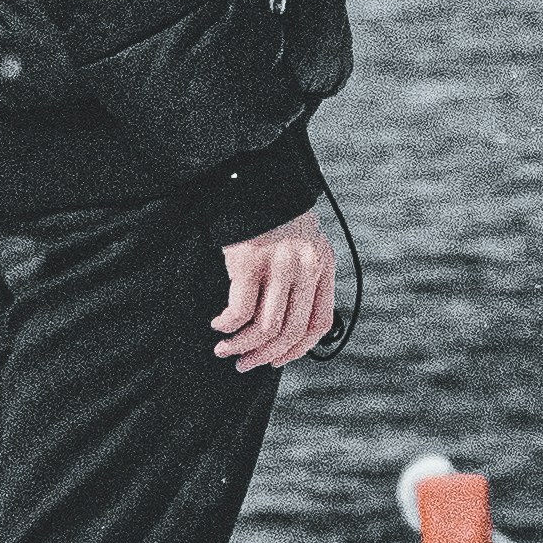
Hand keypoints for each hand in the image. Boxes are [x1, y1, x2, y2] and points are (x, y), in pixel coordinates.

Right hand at [214, 204, 341, 371]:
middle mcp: (306, 268)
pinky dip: (228, 325)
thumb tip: (285, 325)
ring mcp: (279, 265)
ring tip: (225, 350)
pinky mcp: (249, 262)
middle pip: (290, 332)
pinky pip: (240, 311)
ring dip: (242, 346)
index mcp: (322, 266)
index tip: (276, 361)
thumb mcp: (301, 245)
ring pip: (266, 327)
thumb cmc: (271, 216)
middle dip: (265, 356)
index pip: (319, 324)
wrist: (254, 178)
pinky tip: (219, 324)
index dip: (297, 351)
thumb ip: (302, 278)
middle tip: (243, 365)